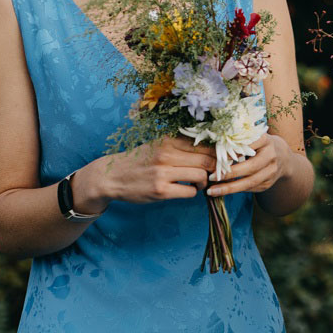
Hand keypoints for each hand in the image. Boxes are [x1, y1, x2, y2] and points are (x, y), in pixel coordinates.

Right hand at [80, 136, 216, 207]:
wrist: (112, 176)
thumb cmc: (140, 160)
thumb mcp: (158, 145)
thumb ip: (180, 145)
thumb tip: (211, 147)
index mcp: (168, 140)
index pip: (204, 144)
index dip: (217, 153)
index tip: (220, 160)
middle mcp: (166, 154)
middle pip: (207, 160)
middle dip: (215, 169)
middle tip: (213, 174)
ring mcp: (163, 173)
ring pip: (201, 176)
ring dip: (204, 182)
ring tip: (198, 183)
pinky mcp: (160, 190)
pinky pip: (189, 192)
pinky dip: (193, 192)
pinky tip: (186, 190)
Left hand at [207, 132, 290, 197]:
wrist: (281, 156)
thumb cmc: (258, 144)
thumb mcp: (252, 137)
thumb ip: (238, 140)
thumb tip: (215, 149)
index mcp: (265, 140)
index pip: (248, 146)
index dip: (232, 153)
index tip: (217, 158)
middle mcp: (271, 155)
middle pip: (251, 166)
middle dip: (229, 173)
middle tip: (211, 177)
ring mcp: (272, 171)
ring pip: (251, 182)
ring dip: (230, 188)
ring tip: (212, 191)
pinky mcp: (269, 183)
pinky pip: (251, 188)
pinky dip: (236, 190)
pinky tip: (222, 190)